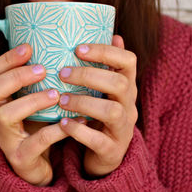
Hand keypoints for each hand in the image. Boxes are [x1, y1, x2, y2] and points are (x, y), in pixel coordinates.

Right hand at [0, 44, 69, 185]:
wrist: (36, 166)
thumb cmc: (36, 126)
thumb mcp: (33, 101)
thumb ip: (39, 80)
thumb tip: (62, 45)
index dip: (4, 59)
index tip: (28, 47)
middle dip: (15, 76)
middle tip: (42, 69)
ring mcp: (6, 138)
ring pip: (5, 116)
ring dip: (31, 101)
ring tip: (55, 94)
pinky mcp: (21, 158)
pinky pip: (34, 143)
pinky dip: (54, 131)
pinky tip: (71, 121)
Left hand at [58, 36, 137, 177]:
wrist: (106, 156)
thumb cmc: (99, 116)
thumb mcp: (105, 92)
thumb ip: (107, 67)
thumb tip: (115, 35)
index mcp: (127, 87)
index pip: (128, 61)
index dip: (106, 52)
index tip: (78, 48)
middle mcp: (129, 105)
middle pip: (120, 84)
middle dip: (89, 76)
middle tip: (63, 74)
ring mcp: (123, 129)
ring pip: (112, 111)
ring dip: (83, 102)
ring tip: (62, 100)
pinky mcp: (112, 150)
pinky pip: (98, 140)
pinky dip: (79, 130)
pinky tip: (62, 123)